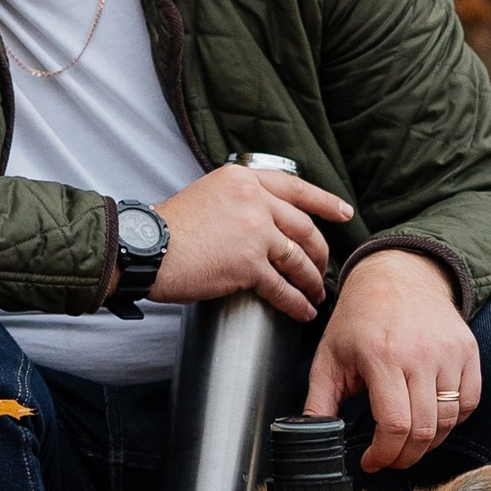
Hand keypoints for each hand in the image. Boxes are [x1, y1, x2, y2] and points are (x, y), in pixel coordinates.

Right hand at [151, 160, 354, 317]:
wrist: (146, 248)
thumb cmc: (169, 227)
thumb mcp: (207, 193)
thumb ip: (238, 200)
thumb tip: (261, 219)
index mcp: (244, 179)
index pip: (296, 188)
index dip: (325, 202)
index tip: (344, 213)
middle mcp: (254, 201)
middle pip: (303, 228)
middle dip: (320, 251)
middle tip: (326, 266)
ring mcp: (254, 232)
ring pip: (299, 259)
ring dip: (312, 280)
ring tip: (316, 293)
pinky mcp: (248, 265)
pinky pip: (283, 287)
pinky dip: (297, 302)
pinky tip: (302, 310)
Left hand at [308, 246, 479, 472]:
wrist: (397, 275)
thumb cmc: (359, 318)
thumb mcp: (329, 357)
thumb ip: (319, 402)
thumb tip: (312, 440)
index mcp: (382, 355)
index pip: (395, 424)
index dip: (384, 454)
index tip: (371, 461)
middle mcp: (420, 353)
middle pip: (424, 429)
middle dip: (404, 456)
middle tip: (389, 458)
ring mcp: (449, 352)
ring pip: (449, 420)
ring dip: (428, 442)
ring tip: (407, 442)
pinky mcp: (468, 350)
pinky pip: (469, 401)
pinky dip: (453, 420)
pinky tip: (431, 419)